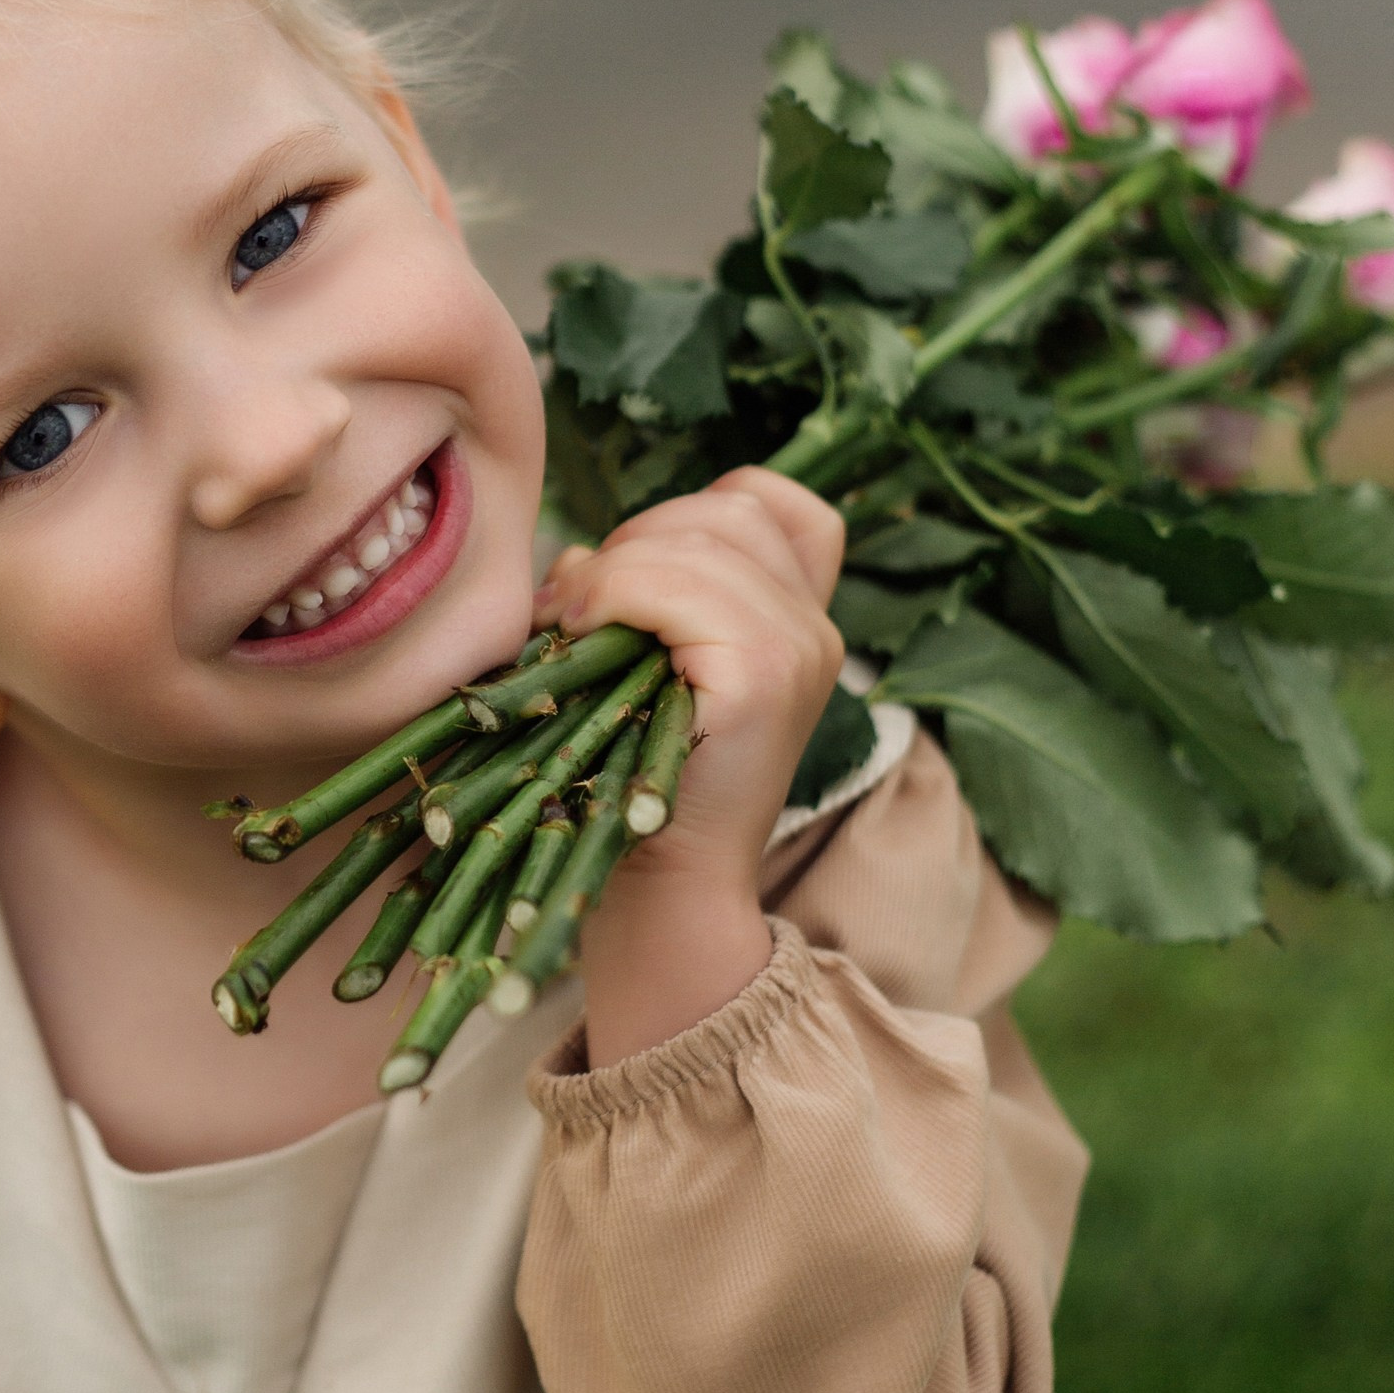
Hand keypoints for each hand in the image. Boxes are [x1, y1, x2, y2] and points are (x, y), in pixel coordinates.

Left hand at [535, 471, 846, 1064]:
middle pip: (723, 511)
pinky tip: (584, 633)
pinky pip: (676, 588)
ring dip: (616, 572)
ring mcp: (799, 647)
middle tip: (587, 615)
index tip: (643, 574)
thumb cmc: (634, 778)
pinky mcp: (764, 672)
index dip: (695, 514)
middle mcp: (816, 628)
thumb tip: (580, 555)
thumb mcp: (650, 668)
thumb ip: (642, 591)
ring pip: (695, 539)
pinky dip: (616, 595)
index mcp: (800, 622)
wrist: (662, 890)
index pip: (769, 502)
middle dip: (637, 543)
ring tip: (577, 629)